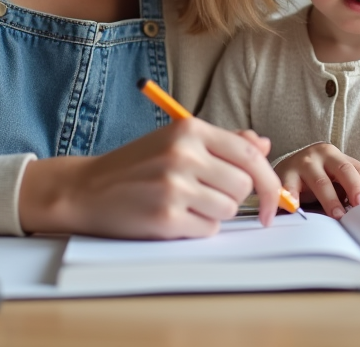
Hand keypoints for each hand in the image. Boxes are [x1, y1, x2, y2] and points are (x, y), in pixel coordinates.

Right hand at [18, 118, 282, 238]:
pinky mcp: (166, 217)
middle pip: (243, 185)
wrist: (86, 189)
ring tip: (184, 203)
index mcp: (189, 129)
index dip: (269, 180)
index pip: (251, 154)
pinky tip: (173, 216)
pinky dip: (197, 228)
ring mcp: (174, 186)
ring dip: (214, 213)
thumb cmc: (136, 165)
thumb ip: (222, 142)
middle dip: (233, 196)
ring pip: (229, 209)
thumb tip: (264, 144)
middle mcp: (183, 154)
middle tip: (206, 195)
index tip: (273, 199)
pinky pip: (208, 229)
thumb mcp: (176, 141)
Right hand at [275, 143, 359, 219]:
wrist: (283, 170)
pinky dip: (292, 198)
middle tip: (359, 206)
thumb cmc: (316, 176)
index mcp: (336, 155)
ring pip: (320, 182)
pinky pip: (289, 188)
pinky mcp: (284, 175)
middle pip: (343, 169)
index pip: (357, 168)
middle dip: (353, 188)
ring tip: (337, 215)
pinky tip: (296, 208)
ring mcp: (301, 163)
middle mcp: (320, 154)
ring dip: (330, 200)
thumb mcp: (338, 178)